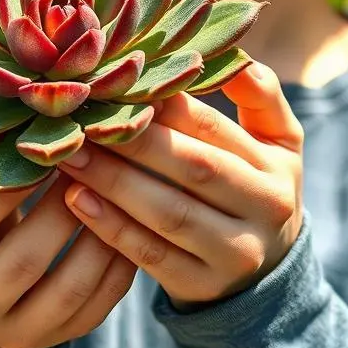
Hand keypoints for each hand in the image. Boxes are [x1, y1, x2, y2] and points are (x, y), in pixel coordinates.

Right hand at [0, 148, 137, 347]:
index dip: (4, 180)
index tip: (38, 144)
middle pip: (20, 262)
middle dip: (59, 207)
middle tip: (87, 163)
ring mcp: (9, 335)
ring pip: (67, 288)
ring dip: (98, 232)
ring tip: (112, 188)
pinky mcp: (52, 339)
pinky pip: (97, 305)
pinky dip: (118, 262)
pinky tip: (126, 221)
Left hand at [57, 63, 303, 310]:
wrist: (265, 276)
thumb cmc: (254, 189)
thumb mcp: (277, 144)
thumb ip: (262, 99)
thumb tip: (238, 60)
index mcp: (276, 166)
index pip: (214, 128)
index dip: (165, 106)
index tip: (115, 85)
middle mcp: (264, 209)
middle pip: (194, 168)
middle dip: (134, 142)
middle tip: (82, 120)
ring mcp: (235, 253)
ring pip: (169, 213)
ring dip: (114, 182)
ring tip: (69, 156)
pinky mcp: (203, 287)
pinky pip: (151, 256)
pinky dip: (111, 227)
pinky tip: (76, 201)